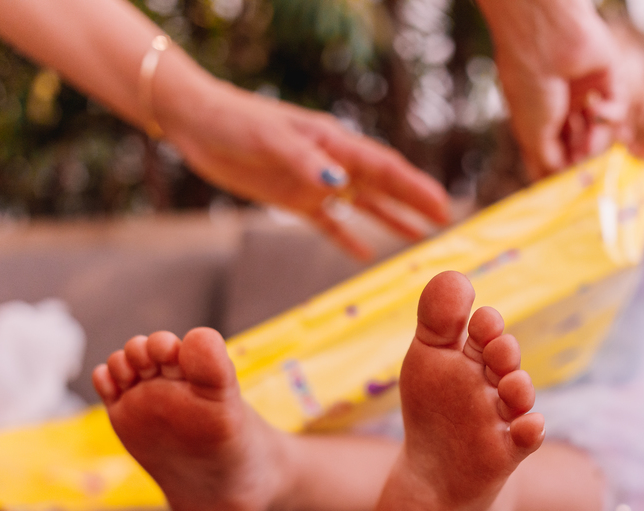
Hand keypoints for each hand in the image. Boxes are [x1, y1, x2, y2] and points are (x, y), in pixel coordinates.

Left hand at [159, 75, 450, 258]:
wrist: (196, 124)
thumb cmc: (235, 122)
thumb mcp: (270, 139)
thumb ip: (306, 161)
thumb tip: (341, 184)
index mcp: (333, 143)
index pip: (384, 168)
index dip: (415, 187)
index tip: (443, 206)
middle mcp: (331, 162)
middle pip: (383, 186)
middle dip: (415, 203)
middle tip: (447, 222)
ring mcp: (314, 182)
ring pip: (363, 204)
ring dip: (392, 219)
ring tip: (421, 237)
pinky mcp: (292, 199)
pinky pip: (329, 223)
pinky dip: (348, 238)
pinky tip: (366, 255)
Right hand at [480, 0, 631, 178]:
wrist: (546, 37)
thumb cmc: (530, 82)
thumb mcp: (533, 132)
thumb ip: (547, 160)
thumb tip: (560, 181)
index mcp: (540, 113)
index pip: (554, 147)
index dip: (559, 165)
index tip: (564, 183)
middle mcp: (563, 102)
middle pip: (578, 141)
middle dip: (580, 156)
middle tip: (582, 167)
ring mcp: (586, 90)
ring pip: (598, 128)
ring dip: (594, 139)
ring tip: (589, 142)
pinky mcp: (609, 78)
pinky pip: (617, 107)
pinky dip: (608, 113)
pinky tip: (593, 105)